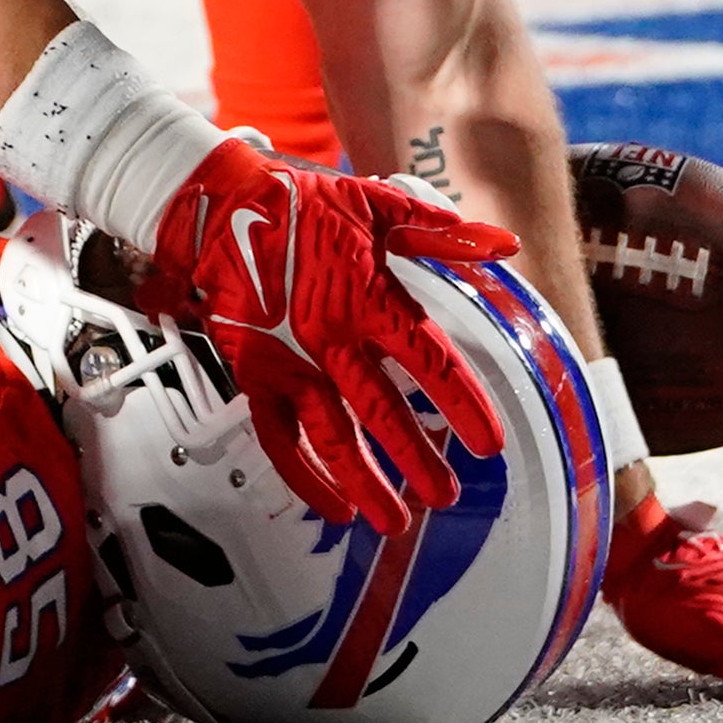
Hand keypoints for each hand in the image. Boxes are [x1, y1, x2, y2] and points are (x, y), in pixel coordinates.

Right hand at [144, 140, 517, 530]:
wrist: (219, 206)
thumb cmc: (300, 203)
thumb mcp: (377, 204)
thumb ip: (441, 232)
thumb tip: (503, 244)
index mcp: (365, 295)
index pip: (426, 359)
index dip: (461, 403)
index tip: (487, 442)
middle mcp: (327, 336)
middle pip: (380, 411)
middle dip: (416, 459)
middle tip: (446, 495)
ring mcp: (288, 361)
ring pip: (329, 436)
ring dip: (363, 483)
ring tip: (393, 520)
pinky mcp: (255, 374)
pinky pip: (278, 437)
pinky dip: (301, 476)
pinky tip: (329, 505)